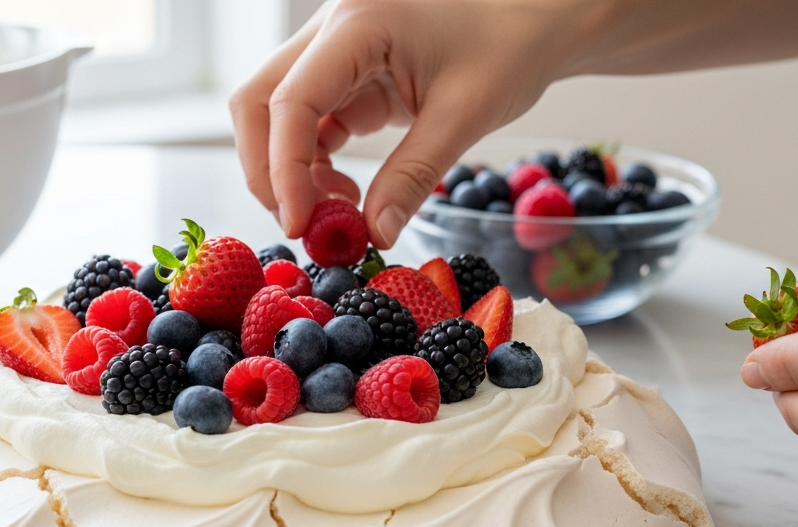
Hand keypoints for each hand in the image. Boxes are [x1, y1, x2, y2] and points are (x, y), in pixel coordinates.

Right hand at [228, 0, 595, 247]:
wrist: (539, 18)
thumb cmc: (513, 45)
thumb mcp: (465, 115)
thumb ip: (412, 176)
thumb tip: (374, 235)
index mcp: (358, 23)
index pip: (290, 101)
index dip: (284, 171)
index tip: (302, 225)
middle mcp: (332, 29)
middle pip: (257, 101)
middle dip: (269, 170)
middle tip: (305, 224)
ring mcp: (335, 49)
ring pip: (274, 113)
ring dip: (290, 171)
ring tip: (338, 214)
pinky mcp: (347, 73)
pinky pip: (308, 122)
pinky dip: (314, 165)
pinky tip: (348, 194)